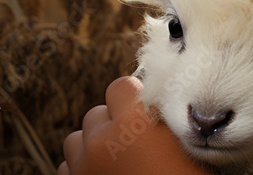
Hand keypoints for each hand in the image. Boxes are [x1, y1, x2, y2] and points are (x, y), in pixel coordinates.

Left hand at [58, 76, 212, 174]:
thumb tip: (152, 108)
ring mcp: (82, 166)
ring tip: (116, 160)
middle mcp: (102, 141)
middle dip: (112, 122)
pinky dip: (81, 167)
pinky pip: (66, 166)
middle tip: (134, 140)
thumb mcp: (186, 148)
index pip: (120, 86)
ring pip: (76, 139)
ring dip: (92, 144)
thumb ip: (163, 122)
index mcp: (133, 124)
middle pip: (96, 113)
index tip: (145, 110)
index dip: (133, 96)